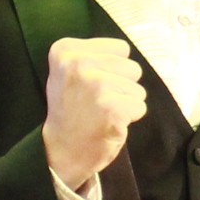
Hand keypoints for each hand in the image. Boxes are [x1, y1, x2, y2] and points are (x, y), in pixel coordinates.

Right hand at [43, 35, 147, 192]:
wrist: (60, 150)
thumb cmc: (71, 108)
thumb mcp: (68, 70)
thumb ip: (92, 53)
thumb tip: (126, 49)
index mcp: (65, 49)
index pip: (121, 48)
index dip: (112, 69)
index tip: (89, 84)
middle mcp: (78, 63)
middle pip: (132, 67)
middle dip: (121, 87)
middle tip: (96, 102)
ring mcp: (95, 85)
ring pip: (137, 89)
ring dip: (124, 104)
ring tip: (100, 113)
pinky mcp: (111, 108)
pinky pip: (139, 107)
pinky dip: (128, 119)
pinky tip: (107, 124)